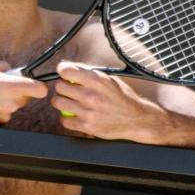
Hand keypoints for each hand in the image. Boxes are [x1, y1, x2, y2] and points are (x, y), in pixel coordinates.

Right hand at [0, 57, 47, 123]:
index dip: (38, 86)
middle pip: (28, 98)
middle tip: (4, 85)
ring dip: (7, 100)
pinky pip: (5, 113)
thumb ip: (3, 65)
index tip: (32, 83)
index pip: (40, 90)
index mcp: (12, 86)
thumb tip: (10, 70)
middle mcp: (13, 102)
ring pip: (15, 105)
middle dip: (20, 91)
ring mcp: (6, 114)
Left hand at [51, 61, 171, 140]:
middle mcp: (91, 95)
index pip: (66, 71)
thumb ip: (89, 74)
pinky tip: (75, 115)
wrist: (136, 119)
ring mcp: (88, 112)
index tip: (64, 74)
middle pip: (59, 87)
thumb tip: (68, 68)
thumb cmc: (122, 98)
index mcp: (97, 80)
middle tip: (69, 90)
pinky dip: (67, 118)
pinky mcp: (87, 126)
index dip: (63, 71)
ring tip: (70, 102)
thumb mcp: (109, 79)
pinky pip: (64, 120)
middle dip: (63, 87)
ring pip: (58, 103)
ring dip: (62, 102)